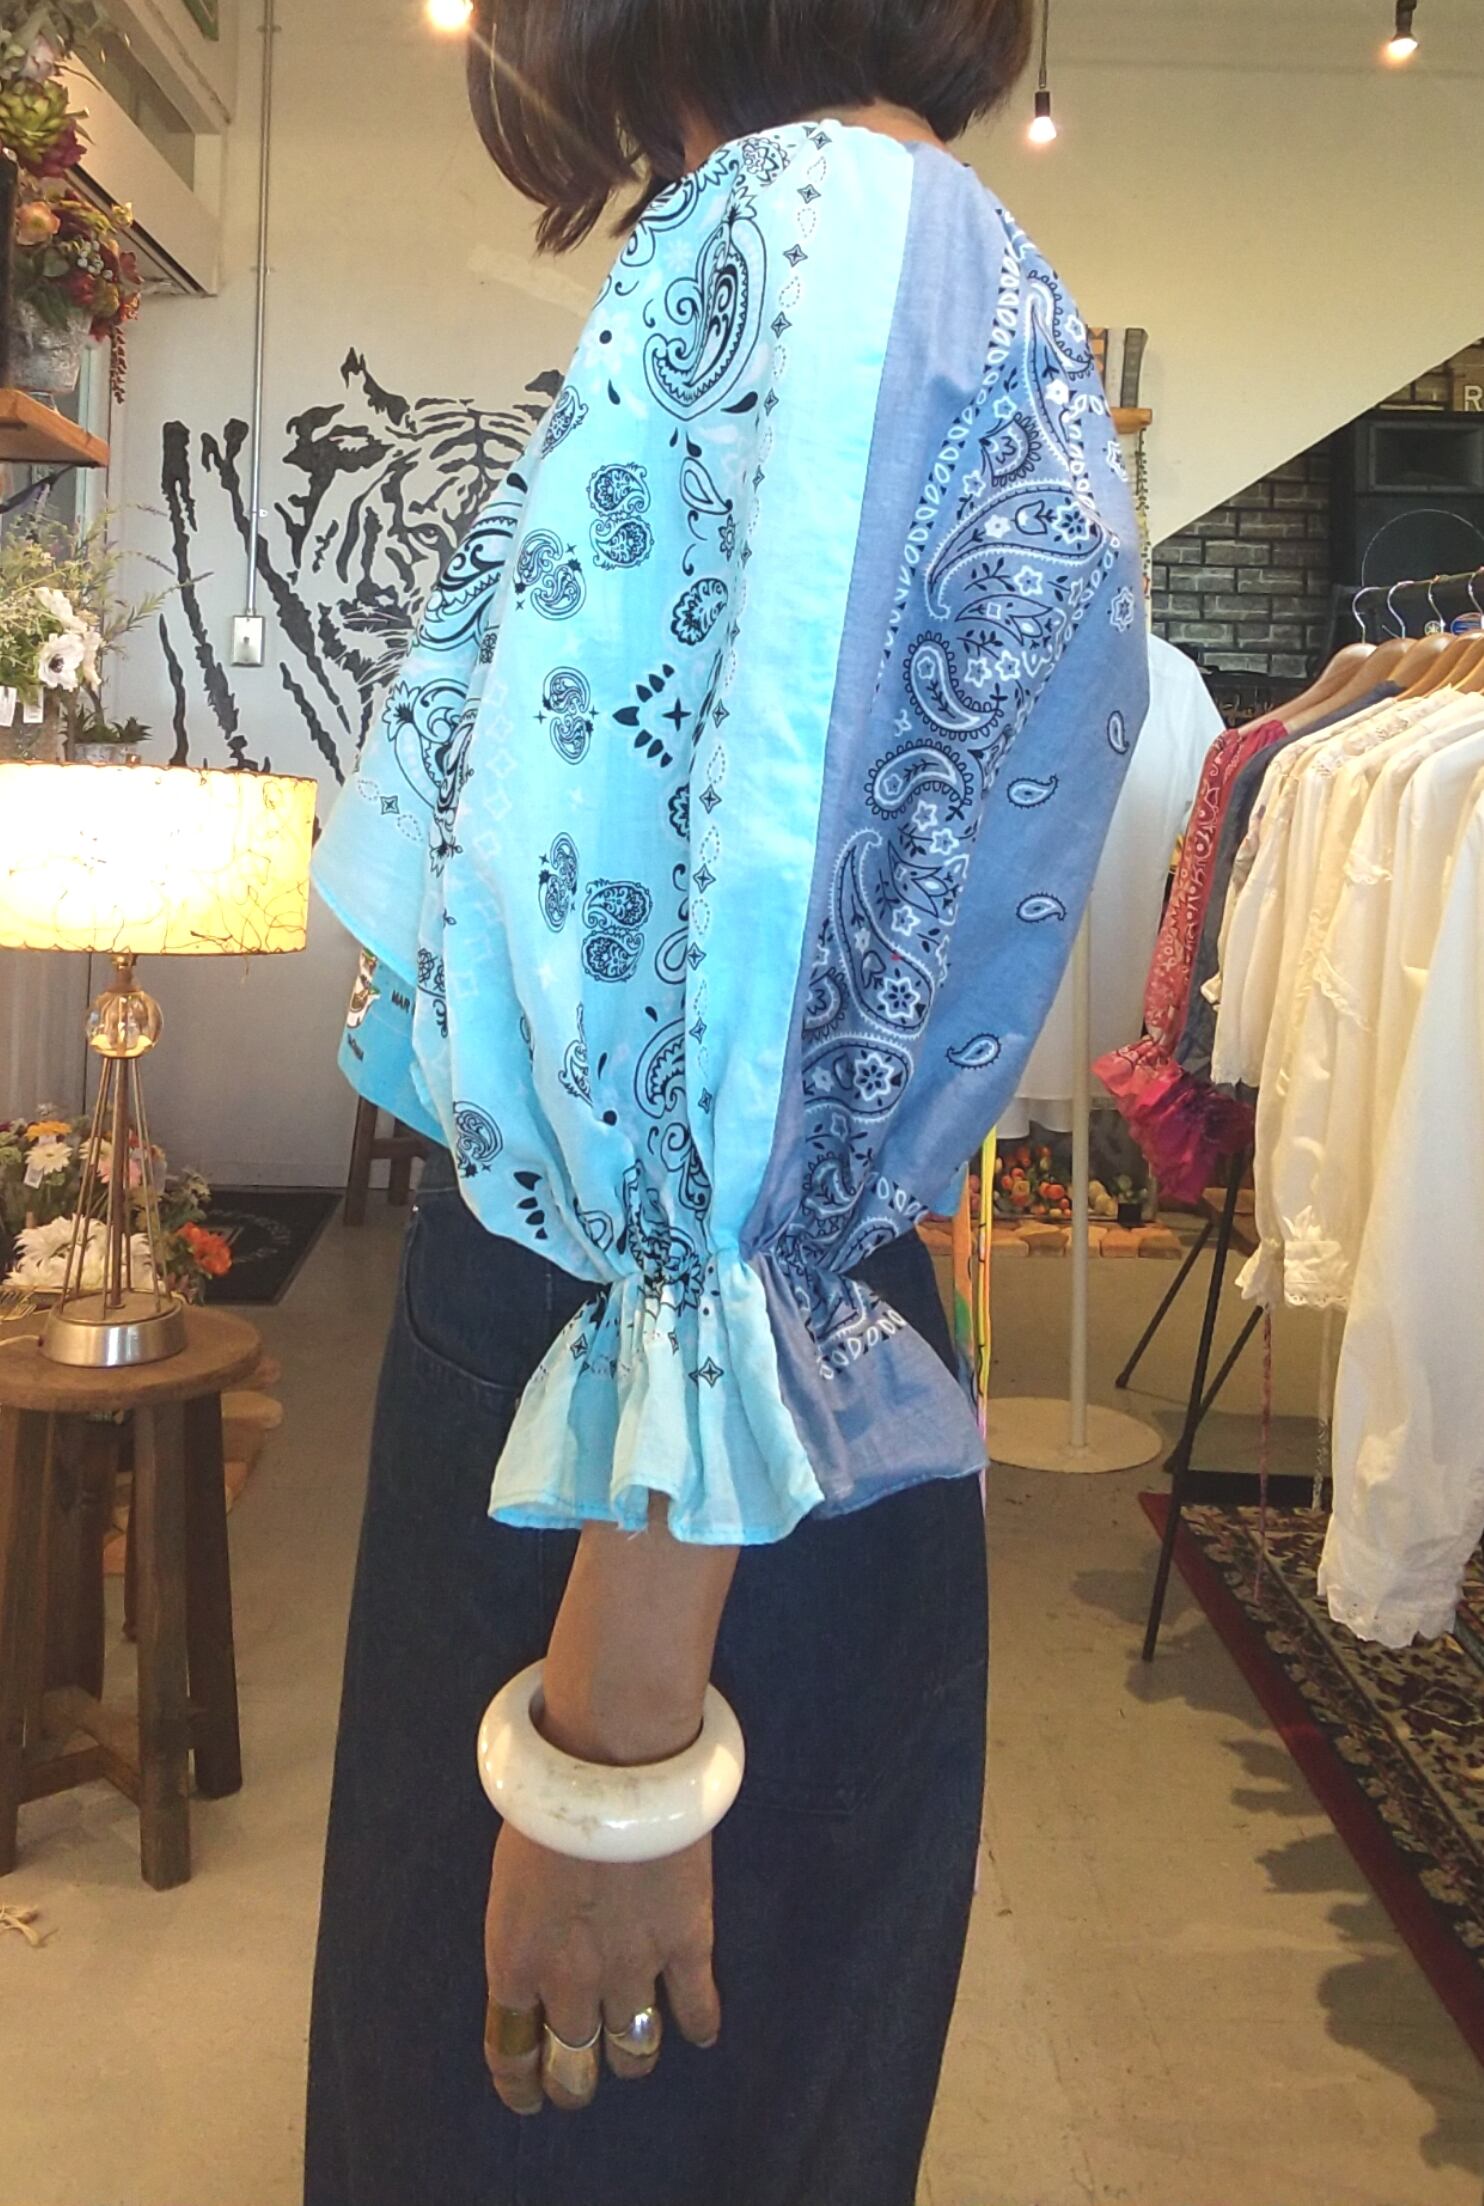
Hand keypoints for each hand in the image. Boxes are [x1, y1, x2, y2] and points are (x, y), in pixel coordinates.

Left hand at [483, 1822, 721, 2113]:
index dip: (520, 2086)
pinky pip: (696, 2010)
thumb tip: (544, 1956)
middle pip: (573, 2067)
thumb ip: (525, 1933)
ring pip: (634, 2051)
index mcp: (514, 1962)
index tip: (528, 2096)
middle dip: (574, 2083)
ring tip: (634, 2054)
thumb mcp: (510, 1878)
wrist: (611, 1761)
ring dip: (632, 2058)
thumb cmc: (545, 1799)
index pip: (511, 2054)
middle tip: (579, 2080)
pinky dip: (698, 2026)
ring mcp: (632, 1968)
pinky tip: (699, 2030)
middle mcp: (570, 1982)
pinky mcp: (686, 1945)